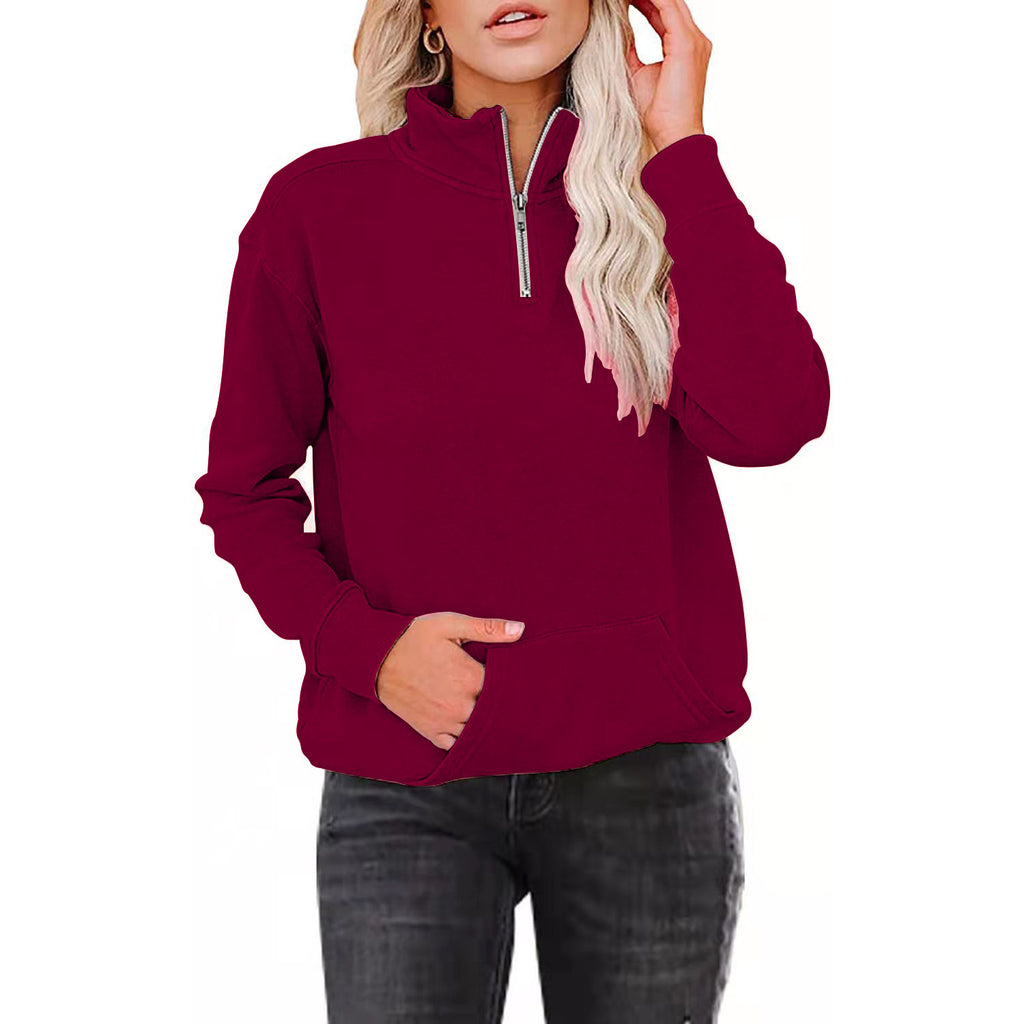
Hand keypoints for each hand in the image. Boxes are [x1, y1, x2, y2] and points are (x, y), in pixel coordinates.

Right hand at [376, 612, 525, 750]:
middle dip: (499, 703)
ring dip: (483, 721)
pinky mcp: (431, 732)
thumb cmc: (413, 637)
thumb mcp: (450, 624)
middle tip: (506, 694)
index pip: (505, 687)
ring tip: (487, 708)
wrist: (375, 658)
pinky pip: (456, 744)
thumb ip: (488, 628)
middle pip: (494, 711)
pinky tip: (468, 725)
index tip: (514, 674)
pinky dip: (464, 737)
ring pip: (478, 730)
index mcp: (470, 678)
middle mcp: (461, 705)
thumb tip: (521, 629)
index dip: (511, 681)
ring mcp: (446, 722)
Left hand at [627, 0, 711, 150]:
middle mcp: (694, 39)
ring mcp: (694, 40)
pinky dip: (651, 0)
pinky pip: (668, 8)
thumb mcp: (637, 73)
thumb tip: (617, 34)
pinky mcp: (687, 44)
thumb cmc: (658, 113)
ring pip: (670, 1)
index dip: (644, 1)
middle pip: (669, 2)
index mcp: (684, 46)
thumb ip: (630, 50)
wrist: (673, 133)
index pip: (663, 12)